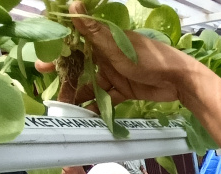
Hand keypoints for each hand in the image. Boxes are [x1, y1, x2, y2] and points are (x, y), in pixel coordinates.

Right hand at [36, 2, 201, 106]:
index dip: (58, 51)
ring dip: (78, 95)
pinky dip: (96, 107)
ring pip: (91, 85)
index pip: (75, 44)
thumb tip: (73, 4)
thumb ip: (93, 30)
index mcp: (104, 41)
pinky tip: (84, 116)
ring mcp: (115, 74)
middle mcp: (106, 56)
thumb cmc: (148, 58)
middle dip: (64, 76)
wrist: (178, 80)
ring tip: (64, 108)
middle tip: (48, 89)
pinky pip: (106, 99)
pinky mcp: (124, 90)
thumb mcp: (117, 45)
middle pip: (80, 67)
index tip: (41, 61)